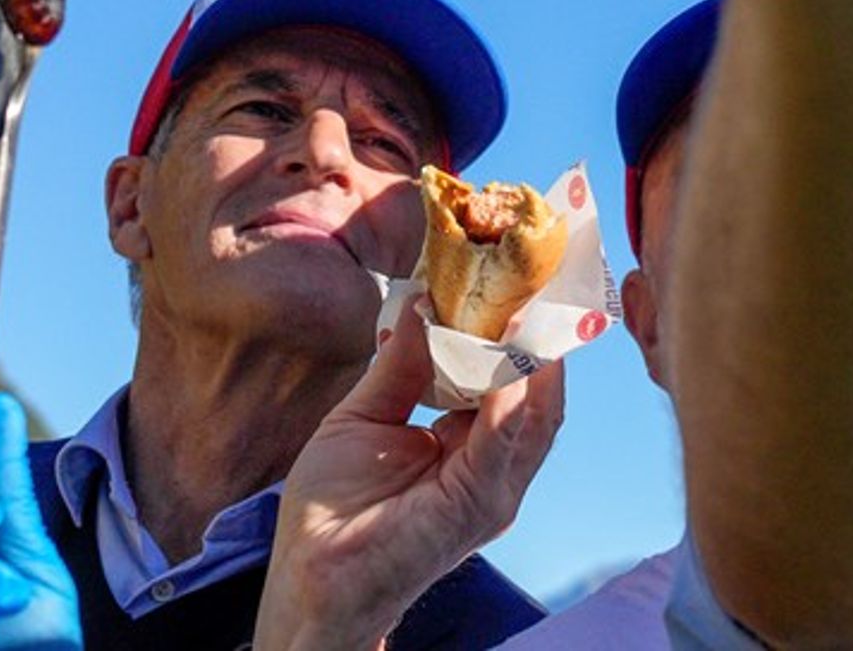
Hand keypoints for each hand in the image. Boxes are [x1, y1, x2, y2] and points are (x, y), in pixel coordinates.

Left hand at [254, 300, 564, 650]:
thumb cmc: (331, 511)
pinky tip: (513, 359)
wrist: (310, 578)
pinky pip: (506, 443)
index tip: (514, 275)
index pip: (507, 376)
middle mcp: (493, 465)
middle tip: (539, 273)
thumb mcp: (364, 416)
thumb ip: (401, 365)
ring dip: (536, 355)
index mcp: (470, 443)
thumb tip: (425, 302)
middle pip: (536, 389)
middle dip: (542, 332)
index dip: (513, 328)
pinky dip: (514, 399)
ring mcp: (494, 487)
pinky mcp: (479, 504)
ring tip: (533, 302)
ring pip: (537, 412)